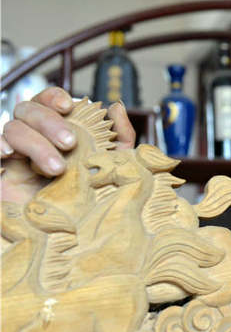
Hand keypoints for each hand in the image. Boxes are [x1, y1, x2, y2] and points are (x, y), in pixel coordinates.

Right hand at [1, 87, 134, 203]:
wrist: (71, 234)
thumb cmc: (92, 200)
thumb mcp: (113, 168)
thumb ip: (118, 137)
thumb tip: (116, 106)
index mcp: (56, 132)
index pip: (47, 101)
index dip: (53, 97)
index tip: (68, 107)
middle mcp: (32, 138)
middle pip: (27, 109)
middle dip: (49, 122)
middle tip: (69, 144)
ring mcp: (13, 155)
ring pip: (12, 128)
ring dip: (35, 144)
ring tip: (56, 169)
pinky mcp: (1, 172)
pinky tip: (9, 155)